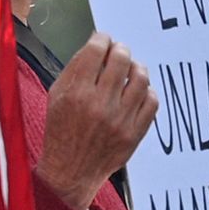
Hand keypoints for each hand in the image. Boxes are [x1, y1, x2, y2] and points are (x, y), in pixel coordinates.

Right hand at [39, 35, 157, 209]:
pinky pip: (152, 102)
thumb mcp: (56, 96)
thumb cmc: (61, 130)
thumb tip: (95, 44)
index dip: (102, 39)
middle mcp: (100, 104)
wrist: (70, 170)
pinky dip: (147, 91)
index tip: (103, 39)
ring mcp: (120, 119)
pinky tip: (138, 91)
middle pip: (121, 60)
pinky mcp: (135, 132)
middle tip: (118, 51)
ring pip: (141, 78)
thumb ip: (74, 68)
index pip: (96, 51)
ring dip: (136, 67)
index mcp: (76, 93)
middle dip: (120, 49)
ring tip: (130, 69)